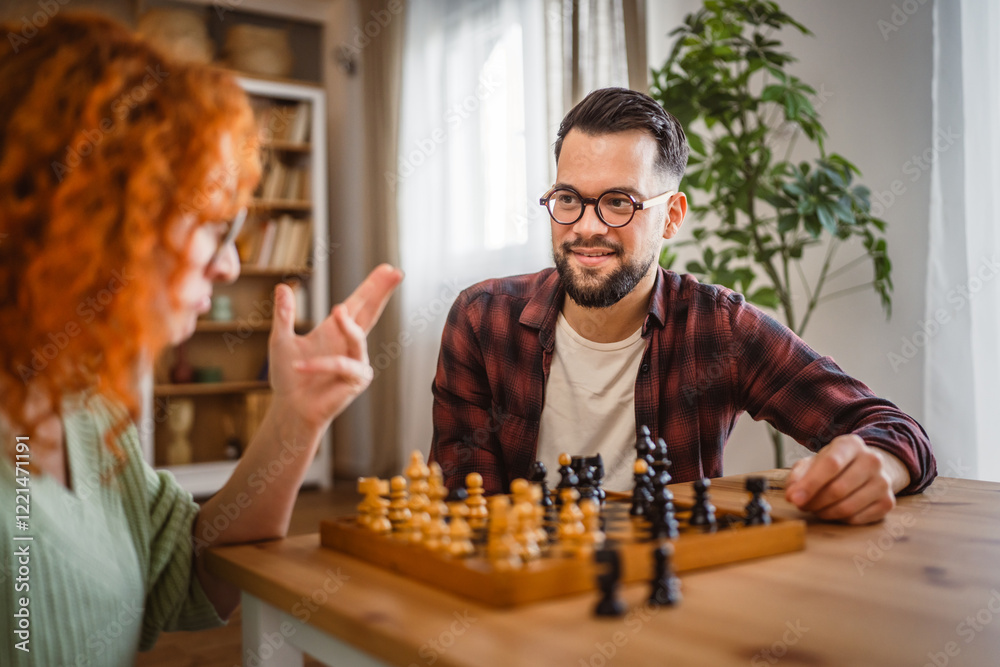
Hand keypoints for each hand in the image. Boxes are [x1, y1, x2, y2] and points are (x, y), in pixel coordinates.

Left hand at [267, 264, 402, 430]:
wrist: (291, 409)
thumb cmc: (289, 378)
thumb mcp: (281, 340)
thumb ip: (284, 315)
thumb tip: (281, 286)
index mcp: (336, 330)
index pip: (358, 303)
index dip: (372, 287)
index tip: (388, 268)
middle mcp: (351, 343)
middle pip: (371, 312)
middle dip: (381, 292)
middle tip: (395, 272)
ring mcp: (357, 361)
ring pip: (358, 337)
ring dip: (348, 325)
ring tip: (336, 311)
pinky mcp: (356, 379)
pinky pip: (340, 364)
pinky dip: (319, 365)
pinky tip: (301, 366)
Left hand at [784, 435, 909, 523]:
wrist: (865, 469)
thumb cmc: (833, 466)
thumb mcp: (813, 462)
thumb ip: (798, 476)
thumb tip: (792, 495)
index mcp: (851, 444)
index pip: (830, 464)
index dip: (810, 484)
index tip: (793, 498)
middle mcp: (872, 460)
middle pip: (838, 488)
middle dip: (814, 502)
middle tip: (802, 505)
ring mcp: (883, 481)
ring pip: (847, 507)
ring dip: (824, 513)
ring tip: (815, 508)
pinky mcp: (888, 502)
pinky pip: (857, 519)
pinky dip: (839, 519)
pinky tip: (833, 511)